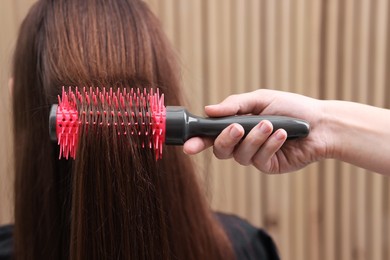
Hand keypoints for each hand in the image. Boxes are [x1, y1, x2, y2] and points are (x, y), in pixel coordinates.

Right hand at [183, 89, 331, 173]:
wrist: (320, 123)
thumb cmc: (290, 107)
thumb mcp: (260, 100)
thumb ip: (234, 105)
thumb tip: (208, 110)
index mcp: (237, 126)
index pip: (212, 136)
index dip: (198, 141)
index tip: (188, 144)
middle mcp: (243, 143)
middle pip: (221, 151)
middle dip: (226, 139)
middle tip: (237, 127)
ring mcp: (256, 156)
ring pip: (241, 156)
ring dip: (254, 138)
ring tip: (270, 125)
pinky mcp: (270, 166)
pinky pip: (260, 160)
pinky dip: (270, 145)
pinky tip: (282, 135)